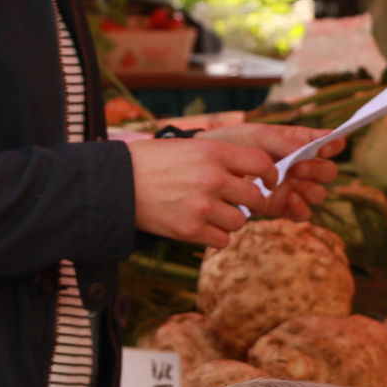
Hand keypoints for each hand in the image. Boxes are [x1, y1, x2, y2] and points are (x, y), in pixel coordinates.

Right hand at [129, 137, 277, 247]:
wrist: (116, 183)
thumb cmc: (150, 162)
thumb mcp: (188, 147)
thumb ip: (219, 157)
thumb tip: (250, 172)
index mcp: (214, 152)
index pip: (262, 163)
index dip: (270, 175)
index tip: (269, 182)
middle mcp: (212, 178)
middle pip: (255, 197)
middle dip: (252, 202)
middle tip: (240, 202)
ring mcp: (202, 206)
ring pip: (240, 221)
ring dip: (232, 220)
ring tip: (215, 214)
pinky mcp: (190, 230)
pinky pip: (222, 240)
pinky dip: (217, 236)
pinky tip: (204, 227)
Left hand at [200, 124, 342, 221]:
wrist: (207, 168)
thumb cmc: (232, 144)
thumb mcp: (257, 135)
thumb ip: (284, 141)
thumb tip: (308, 148)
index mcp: (298, 143)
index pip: (328, 144)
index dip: (333, 145)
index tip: (325, 147)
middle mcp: (300, 166)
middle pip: (328, 172)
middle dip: (318, 170)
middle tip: (297, 167)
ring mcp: (293, 188)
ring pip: (318, 194)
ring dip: (311, 189)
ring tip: (292, 184)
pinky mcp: (282, 208)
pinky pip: (303, 214)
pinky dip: (302, 209)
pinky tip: (290, 200)